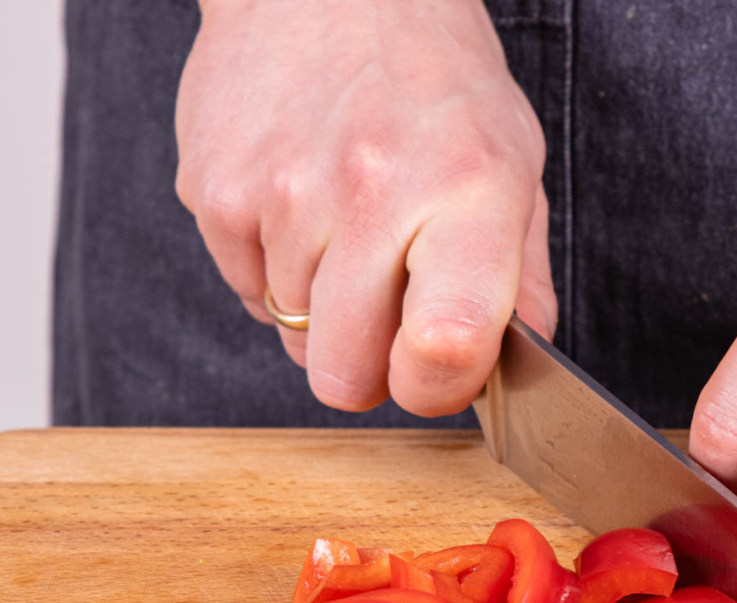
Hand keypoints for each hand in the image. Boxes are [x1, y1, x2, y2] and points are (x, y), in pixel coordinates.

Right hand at [176, 0, 552, 415]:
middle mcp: (371, 194)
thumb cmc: (435, 80)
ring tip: (350, 230)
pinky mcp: (214, 192)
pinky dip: (277, 271)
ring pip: (294, 338)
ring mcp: (283, 195)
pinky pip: (248, 292)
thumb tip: (520, 359)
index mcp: (467, 193)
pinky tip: (304, 208)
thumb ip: (522, 276)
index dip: (438, 387)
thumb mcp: (514, 164)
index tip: (440, 369)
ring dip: (326, 309)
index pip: (446, 344)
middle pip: (345, 376)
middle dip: (371, 367)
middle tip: (392, 313)